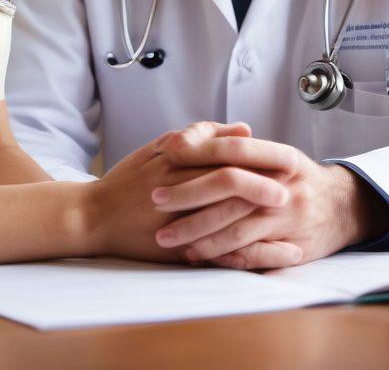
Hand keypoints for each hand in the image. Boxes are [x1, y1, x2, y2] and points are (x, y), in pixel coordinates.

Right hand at [85, 122, 289, 262]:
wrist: (93, 216)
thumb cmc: (131, 178)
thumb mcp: (162, 147)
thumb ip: (203, 135)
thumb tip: (245, 128)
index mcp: (177, 159)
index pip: (226, 152)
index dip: (260, 155)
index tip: (291, 158)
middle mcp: (178, 188)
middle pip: (228, 181)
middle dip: (264, 183)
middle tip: (295, 187)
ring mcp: (177, 221)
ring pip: (225, 219)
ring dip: (263, 223)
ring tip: (293, 224)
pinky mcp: (177, 250)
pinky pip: (218, 255)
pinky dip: (251, 257)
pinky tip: (276, 258)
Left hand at [150, 132, 388, 268]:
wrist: (345, 208)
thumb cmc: (298, 179)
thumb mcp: (277, 155)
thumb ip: (239, 147)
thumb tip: (192, 136)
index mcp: (282, 157)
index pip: (236, 148)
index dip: (201, 149)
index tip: (168, 153)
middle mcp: (286, 186)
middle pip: (231, 189)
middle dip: (189, 195)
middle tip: (156, 200)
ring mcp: (290, 219)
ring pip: (236, 227)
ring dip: (198, 233)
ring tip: (167, 237)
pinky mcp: (292, 248)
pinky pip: (250, 255)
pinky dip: (221, 256)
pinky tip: (196, 255)